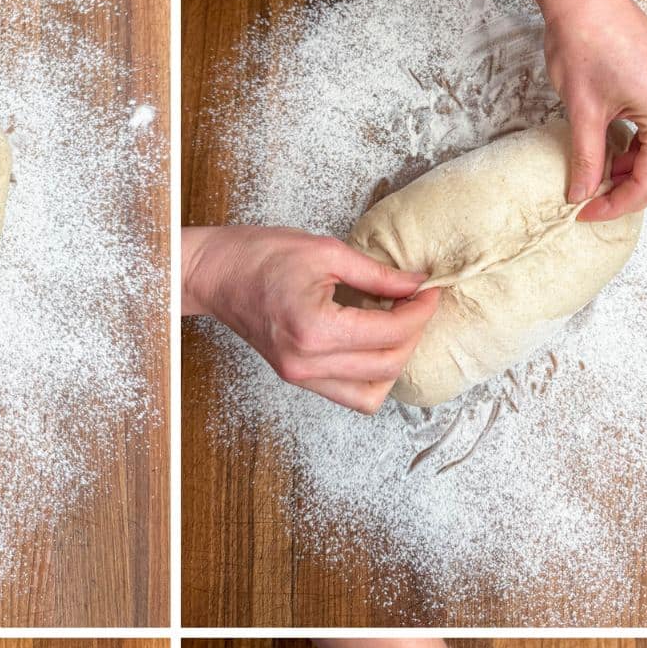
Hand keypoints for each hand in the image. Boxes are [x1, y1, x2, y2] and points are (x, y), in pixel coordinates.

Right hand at [182, 225, 439, 413]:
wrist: (216, 275)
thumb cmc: (260, 256)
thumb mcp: (327, 252)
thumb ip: (378, 275)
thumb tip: (417, 284)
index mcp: (314, 330)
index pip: (389, 333)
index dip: (420, 311)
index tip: (430, 290)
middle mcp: (307, 364)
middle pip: (387, 367)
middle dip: (414, 334)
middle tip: (419, 304)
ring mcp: (300, 377)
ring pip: (371, 395)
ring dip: (394, 363)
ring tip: (398, 327)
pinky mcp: (298, 379)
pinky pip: (348, 394)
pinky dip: (370, 375)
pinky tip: (374, 343)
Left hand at [543, 0, 646, 221]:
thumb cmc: (585, 44)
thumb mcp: (583, 114)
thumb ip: (587, 161)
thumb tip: (581, 195)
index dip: (618, 204)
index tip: (587, 213)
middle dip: (633, 193)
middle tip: (595, 204)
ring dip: (638, 173)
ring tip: (599, 180)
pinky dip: (642, 150)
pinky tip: (612, 155)